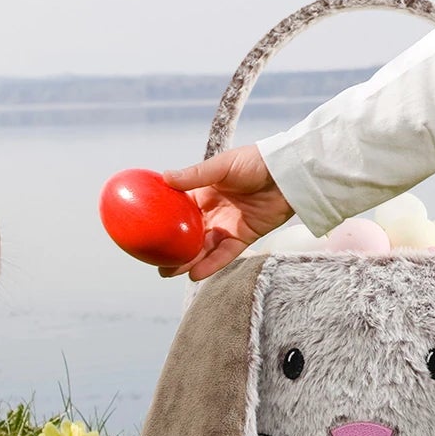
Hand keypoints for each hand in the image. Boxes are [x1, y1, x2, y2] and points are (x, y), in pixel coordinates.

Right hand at [161, 145, 293, 279]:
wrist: (287, 173)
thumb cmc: (255, 162)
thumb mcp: (222, 165)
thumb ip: (195, 175)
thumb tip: (165, 177)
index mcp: (205, 193)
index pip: (179, 210)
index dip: (164, 220)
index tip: (147, 231)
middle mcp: (214, 211)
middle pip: (189, 234)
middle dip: (173, 247)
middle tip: (154, 259)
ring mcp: (228, 225)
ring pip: (204, 247)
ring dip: (188, 260)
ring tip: (168, 272)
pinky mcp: (244, 237)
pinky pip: (225, 254)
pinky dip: (211, 264)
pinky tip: (195, 273)